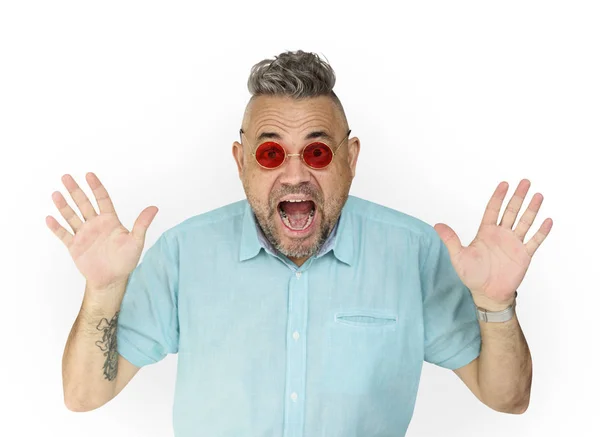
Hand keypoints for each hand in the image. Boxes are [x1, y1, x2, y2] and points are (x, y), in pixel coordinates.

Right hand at [46, 172, 158, 290]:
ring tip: (56, 194)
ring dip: (64, 206)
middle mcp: (95, 224)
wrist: (112, 279)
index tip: (89, 175)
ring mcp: (84, 234)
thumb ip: (142, 224)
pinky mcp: (75, 246)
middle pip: (84, 204)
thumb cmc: (126, 260)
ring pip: (72, 216)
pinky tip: (50, 218)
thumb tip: (154, 208)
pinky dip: (57, 227)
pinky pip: (64, 234)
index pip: (102, 199)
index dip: (96, 187)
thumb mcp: (136, 241)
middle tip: (66, 177)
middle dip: (75, 191)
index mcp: (110, 221)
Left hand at [433, 179, 552, 310]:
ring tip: (538, 196)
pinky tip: (547, 220)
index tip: (504, 184)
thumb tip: (437, 226)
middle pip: (511, 211)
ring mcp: (514, 243)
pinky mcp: (524, 255)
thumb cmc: (471, 275)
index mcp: (486, 232)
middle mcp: (501, 234)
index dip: (498, 197)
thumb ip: (451, 240)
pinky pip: (534, 241)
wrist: (487, 293)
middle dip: (518, 197)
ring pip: (524, 223)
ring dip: (531, 210)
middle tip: (525, 182)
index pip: (493, 210)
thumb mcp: (458, 256)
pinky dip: (541, 231)